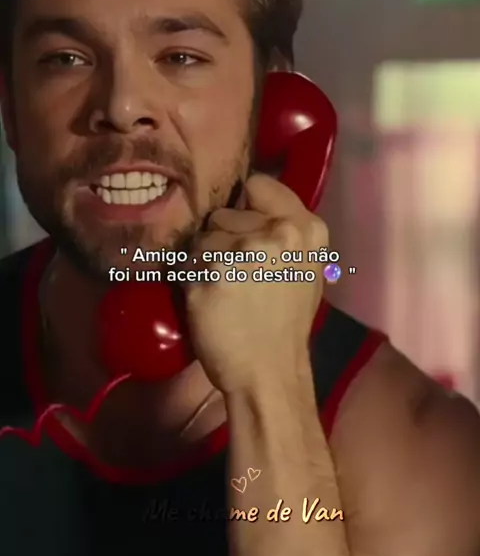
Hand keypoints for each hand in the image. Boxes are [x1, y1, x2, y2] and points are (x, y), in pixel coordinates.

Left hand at [185, 173, 327, 393]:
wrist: (269, 371)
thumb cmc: (286, 323)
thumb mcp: (306, 270)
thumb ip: (286, 233)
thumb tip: (252, 201)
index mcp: (306, 229)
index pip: (258, 185)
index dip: (246, 205)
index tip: (242, 226)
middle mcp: (276, 232)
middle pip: (223, 214)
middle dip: (224, 239)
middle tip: (238, 274)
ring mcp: (243, 250)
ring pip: (202, 238)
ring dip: (204, 261)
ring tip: (222, 290)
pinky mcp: (210, 271)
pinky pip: (185, 261)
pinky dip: (190, 279)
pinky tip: (207, 300)